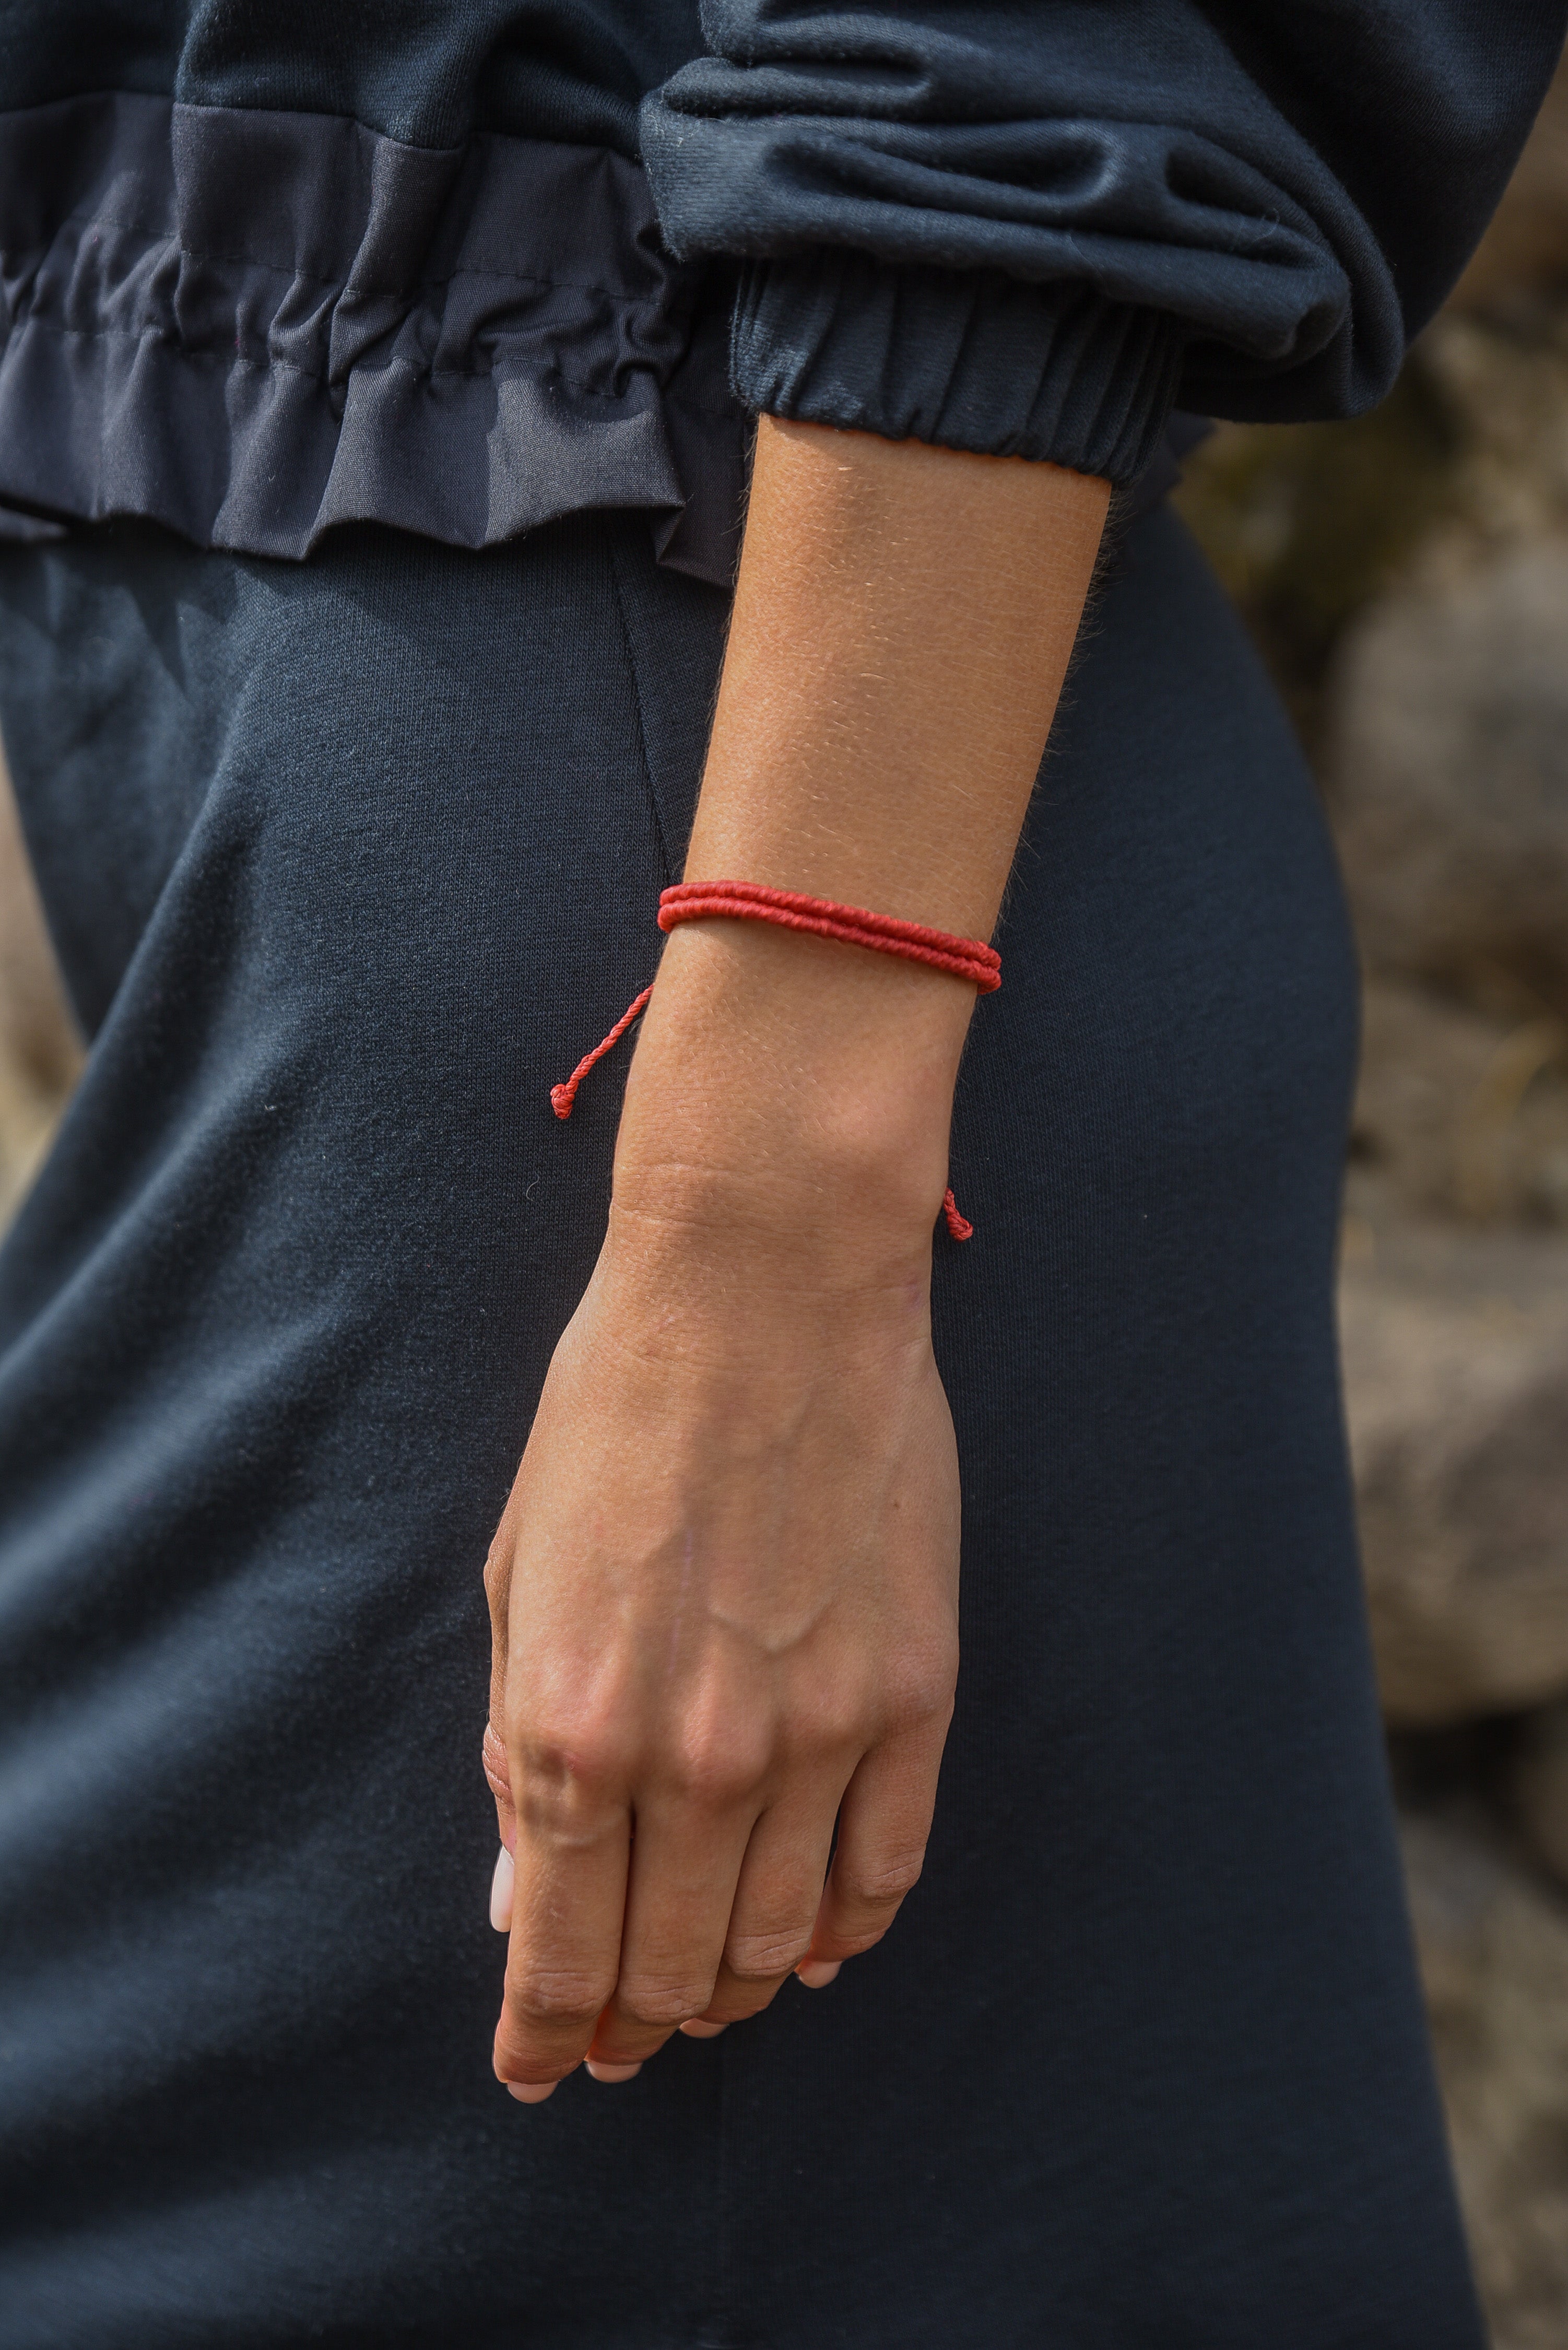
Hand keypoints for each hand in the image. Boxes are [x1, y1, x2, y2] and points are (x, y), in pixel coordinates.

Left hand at [482, 1119, 959, 2097]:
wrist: (765, 1292)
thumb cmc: (617, 1415)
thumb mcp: (520, 1578)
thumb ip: (519, 1752)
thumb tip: (523, 1901)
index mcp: (569, 1724)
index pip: (558, 1951)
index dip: (546, 2034)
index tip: (543, 2068)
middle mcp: (693, 1758)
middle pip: (670, 1969)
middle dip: (635, 2027)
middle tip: (623, 2040)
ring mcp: (816, 1734)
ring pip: (778, 1941)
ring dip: (736, 1989)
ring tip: (711, 1993)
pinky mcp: (913, 1696)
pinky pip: (886, 1870)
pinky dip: (847, 1931)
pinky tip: (819, 1945)